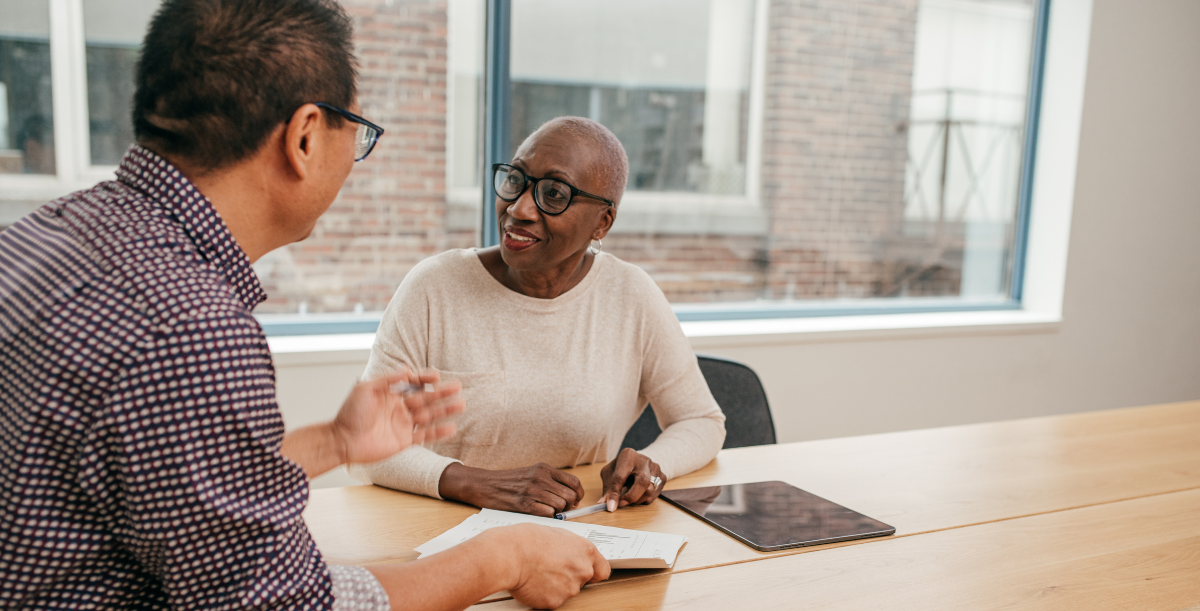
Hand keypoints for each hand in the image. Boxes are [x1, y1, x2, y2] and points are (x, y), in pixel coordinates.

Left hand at [332, 368, 463, 464]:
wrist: (342, 441)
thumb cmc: (349, 414)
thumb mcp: (365, 389)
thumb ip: (387, 379)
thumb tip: (407, 370)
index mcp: (390, 395)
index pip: (413, 384)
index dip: (425, 379)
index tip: (436, 376)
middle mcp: (399, 408)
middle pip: (425, 398)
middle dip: (442, 393)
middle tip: (458, 387)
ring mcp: (403, 425)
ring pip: (429, 415)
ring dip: (445, 410)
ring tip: (461, 404)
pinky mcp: (404, 441)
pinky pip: (425, 435)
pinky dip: (439, 431)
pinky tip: (451, 427)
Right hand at [440, 463, 584, 517]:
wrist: (485, 485)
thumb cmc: (510, 482)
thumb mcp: (532, 474)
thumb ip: (551, 482)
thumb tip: (572, 499)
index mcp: (544, 468)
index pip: (574, 482)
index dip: (579, 494)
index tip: (576, 501)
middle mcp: (541, 477)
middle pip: (570, 496)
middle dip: (569, 506)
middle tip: (561, 509)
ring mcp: (533, 491)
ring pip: (560, 506)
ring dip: (557, 512)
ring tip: (546, 510)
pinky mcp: (525, 504)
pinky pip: (548, 513)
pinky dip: (547, 516)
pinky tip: (538, 513)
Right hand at [484, 523, 609, 608]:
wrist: (509, 555)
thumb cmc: (526, 540)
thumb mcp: (556, 534)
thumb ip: (570, 547)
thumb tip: (569, 553)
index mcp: (585, 551)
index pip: (603, 570)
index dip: (594, 572)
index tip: (588, 573)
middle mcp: (582, 570)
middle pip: (582, 580)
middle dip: (569, 576)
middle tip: (550, 568)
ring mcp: (570, 588)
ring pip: (566, 590)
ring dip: (555, 585)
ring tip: (537, 572)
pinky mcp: (555, 602)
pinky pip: (551, 600)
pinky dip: (543, 594)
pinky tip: (533, 582)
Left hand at [600, 448, 665, 510]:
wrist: (638, 461)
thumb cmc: (621, 467)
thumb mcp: (610, 473)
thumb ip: (608, 488)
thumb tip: (603, 504)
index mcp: (628, 456)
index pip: (621, 476)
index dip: (615, 493)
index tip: (611, 506)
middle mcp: (644, 460)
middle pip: (643, 482)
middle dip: (632, 497)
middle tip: (621, 503)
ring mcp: (656, 468)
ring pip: (650, 490)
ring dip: (637, 499)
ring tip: (629, 497)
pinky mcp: (662, 476)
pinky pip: (655, 494)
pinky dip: (645, 499)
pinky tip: (638, 494)